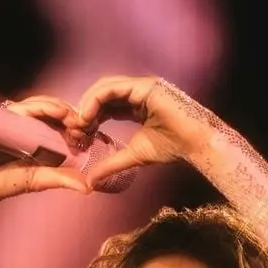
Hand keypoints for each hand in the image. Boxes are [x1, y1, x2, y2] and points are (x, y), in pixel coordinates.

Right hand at [0, 94, 90, 202]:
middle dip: (73, 115)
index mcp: (38, 136)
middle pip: (55, 111)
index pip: (61, 124)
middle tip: (86, 126)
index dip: (77, 126)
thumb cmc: (4, 182)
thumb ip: (62, 179)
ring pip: (44, 105)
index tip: (91, 135)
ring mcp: (16, 117)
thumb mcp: (39, 180)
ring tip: (75, 121)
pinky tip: (58, 113)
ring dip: (61, 110)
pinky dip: (43, 108)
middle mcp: (28, 124)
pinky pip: (26, 106)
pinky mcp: (4, 114)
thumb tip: (88, 188)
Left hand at [72, 75, 212, 188]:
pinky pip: (113, 88)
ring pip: (104, 88)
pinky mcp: (143, 85)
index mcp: (134, 105)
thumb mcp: (133, 156)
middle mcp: (136, 92)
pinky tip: (87, 116)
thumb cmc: (171, 148)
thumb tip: (90, 182)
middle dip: (85, 110)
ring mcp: (140, 86)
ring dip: (87, 104)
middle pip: (101, 95)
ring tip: (78, 123)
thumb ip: (111, 165)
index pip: (104, 106)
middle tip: (74, 130)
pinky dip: (97, 99)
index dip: (89, 119)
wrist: (193, 143)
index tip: (79, 137)